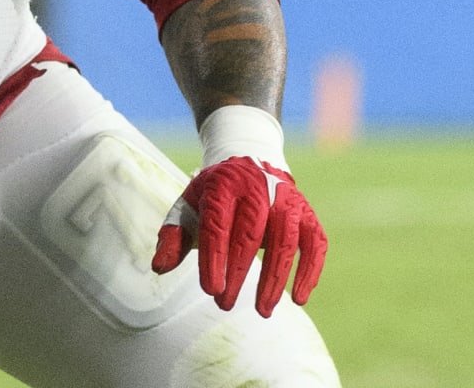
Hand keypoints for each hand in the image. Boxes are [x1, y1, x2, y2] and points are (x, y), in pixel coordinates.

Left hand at [151, 154, 326, 316]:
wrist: (249, 162)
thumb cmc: (214, 195)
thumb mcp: (188, 206)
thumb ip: (173, 236)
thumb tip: (159, 268)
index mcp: (222, 186)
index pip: (217, 225)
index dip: (214, 259)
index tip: (210, 290)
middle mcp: (257, 189)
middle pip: (250, 234)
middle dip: (238, 273)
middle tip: (225, 304)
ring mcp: (286, 200)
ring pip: (284, 241)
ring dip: (274, 279)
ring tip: (263, 311)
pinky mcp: (307, 213)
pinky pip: (315, 243)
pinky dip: (309, 270)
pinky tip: (299, 298)